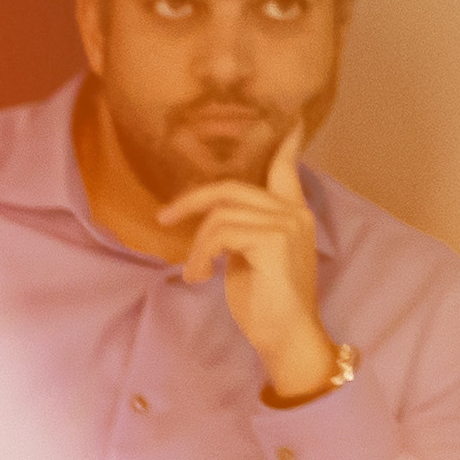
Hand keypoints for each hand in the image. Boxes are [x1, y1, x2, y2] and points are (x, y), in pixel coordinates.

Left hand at [159, 124, 334, 401]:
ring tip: (195, 271)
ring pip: (220, 215)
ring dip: (197, 245)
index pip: (287, 169)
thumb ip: (246, 230)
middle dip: (193, 200)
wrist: (286, 336)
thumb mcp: (254, 257)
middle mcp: (294, 213)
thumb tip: (218, 219)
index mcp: (294, 215)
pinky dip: (201, 255)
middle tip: (165, 218)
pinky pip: (220, 233)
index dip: (284, 145)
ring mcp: (286, 225)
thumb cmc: (268, 303)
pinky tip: (201, 276)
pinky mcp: (272, 241)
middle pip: (232, 188)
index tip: (289, 123)